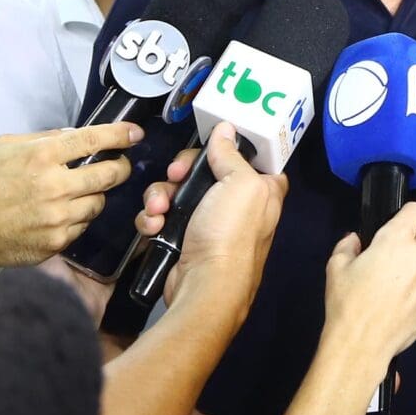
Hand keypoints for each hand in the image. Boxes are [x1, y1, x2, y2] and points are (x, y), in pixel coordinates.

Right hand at [0, 121, 141, 266]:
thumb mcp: (3, 147)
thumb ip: (41, 139)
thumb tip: (72, 136)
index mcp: (42, 156)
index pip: (93, 140)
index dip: (120, 134)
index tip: (135, 133)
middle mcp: (55, 185)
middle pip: (109, 174)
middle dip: (121, 167)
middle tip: (120, 165)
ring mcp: (59, 216)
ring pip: (99, 203)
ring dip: (96, 195)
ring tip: (81, 192)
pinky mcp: (58, 240)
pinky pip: (83, 226)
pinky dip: (79, 217)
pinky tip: (62, 213)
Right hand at [162, 125, 285, 320]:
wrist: (203, 286)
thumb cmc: (231, 234)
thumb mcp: (241, 184)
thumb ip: (231, 154)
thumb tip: (226, 128)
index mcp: (262, 190)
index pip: (249, 157)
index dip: (228, 148)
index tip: (211, 145)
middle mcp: (237, 205)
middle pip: (203, 170)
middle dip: (181, 172)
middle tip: (175, 176)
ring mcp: (207, 223)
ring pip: (176, 191)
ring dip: (161, 196)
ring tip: (159, 210)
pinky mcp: (182, 238)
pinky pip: (162, 216)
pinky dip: (154, 219)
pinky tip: (154, 227)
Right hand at [322, 202, 415, 365]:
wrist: (360, 345)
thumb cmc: (346, 301)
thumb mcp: (336, 266)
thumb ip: (348, 245)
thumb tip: (356, 241)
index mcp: (397, 241)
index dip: (406, 216)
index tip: (395, 227)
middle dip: (408, 247)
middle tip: (385, 265)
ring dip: (412, 274)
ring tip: (389, 294)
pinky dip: (415, 298)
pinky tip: (396, 311)